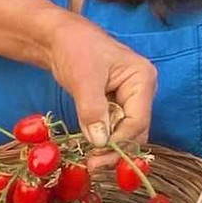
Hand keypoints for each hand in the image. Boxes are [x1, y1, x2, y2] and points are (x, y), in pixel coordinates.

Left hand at [47, 15, 156, 147]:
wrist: (58, 38)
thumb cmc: (74, 49)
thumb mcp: (83, 78)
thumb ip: (93, 110)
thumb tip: (100, 141)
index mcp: (142, 78)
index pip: (138, 120)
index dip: (119, 142)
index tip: (97, 156)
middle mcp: (142, 90)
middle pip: (136, 130)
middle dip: (115, 149)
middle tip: (93, 164)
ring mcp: (130, 98)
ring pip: (125, 132)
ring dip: (108, 147)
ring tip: (90, 160)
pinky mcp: (115, 104)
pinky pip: (113, 127)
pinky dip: (102, 138)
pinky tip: (90, 149)